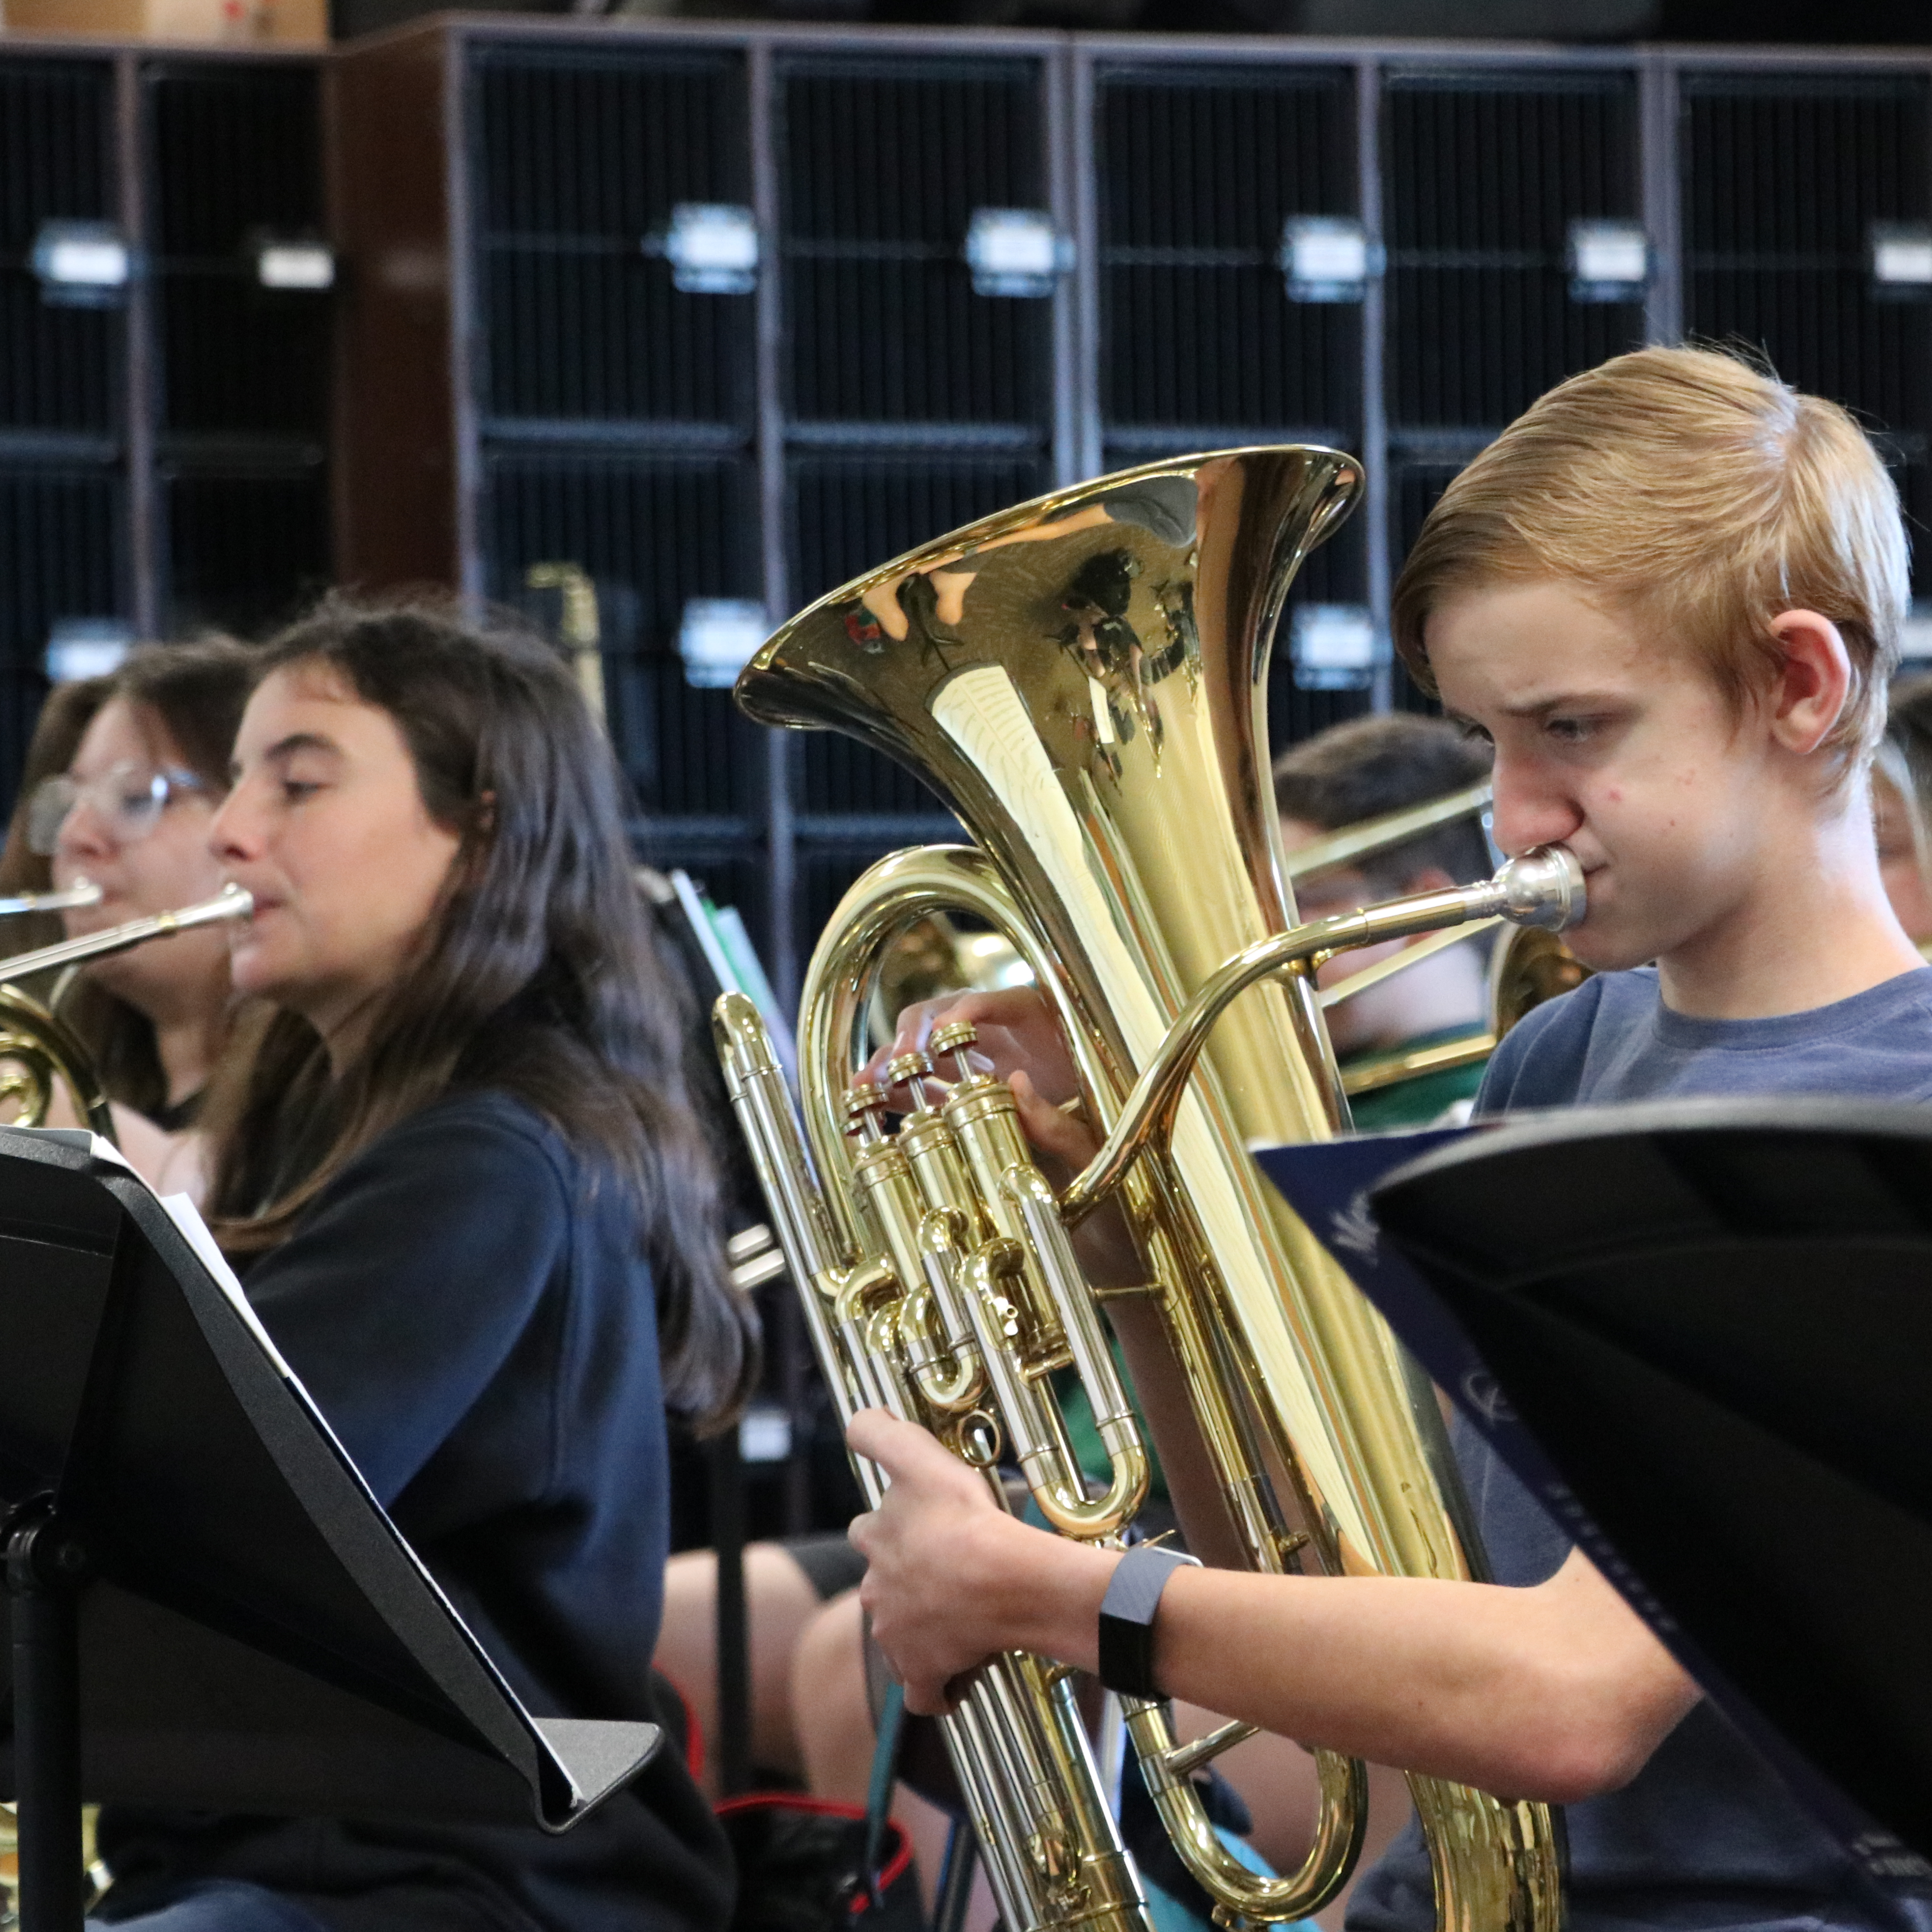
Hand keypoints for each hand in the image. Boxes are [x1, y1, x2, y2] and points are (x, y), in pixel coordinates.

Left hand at [847, 1408, 1103, 1714]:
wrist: (1002, 1580)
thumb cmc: (965, 1518)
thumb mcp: (918, 1457)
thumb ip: (879, 1434)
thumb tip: (855, 1420)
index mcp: (873, 1540)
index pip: (868, 1531)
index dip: (893, 1528)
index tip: (921, 1532)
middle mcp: (875, 1590)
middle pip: (884, 1585)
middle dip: (906, 1582)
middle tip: (948, 1576)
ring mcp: (896, 1637)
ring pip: (902, 1634)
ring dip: (925, 1628)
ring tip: (964, 1619)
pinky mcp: (922, 1673)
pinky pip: (922, 1691)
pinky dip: (936, 1687)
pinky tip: (958, 1676)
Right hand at [864, 986, 1097, 1173]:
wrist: (1107, 1185)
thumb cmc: (1105, 1153)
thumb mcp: (1098, 1143)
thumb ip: (1063, 1124)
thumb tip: (1015, 1087)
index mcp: (1051, 1034)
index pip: (1009, 1002)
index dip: (975, 1008)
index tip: (947, 1026)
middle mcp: (1009, 1038)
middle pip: (953, 1013)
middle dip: (919, 1032)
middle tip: (900, 1059)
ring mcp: (978, 1062)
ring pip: (926, 1047)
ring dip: (892, 1062)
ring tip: (863, 1086)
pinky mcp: (958, 1092)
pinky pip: (920, 1084)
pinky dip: (891, 1092)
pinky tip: (863, 1106)